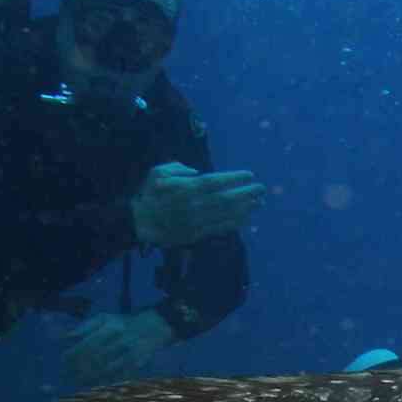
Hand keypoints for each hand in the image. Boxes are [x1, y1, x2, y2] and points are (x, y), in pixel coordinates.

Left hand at [63, 309, 176, 384]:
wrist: (151, 328)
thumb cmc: (121, 324)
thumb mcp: (103, 318)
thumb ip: (85, 327)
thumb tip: (66, 337)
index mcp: (111, 328)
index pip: (89, 343)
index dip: (74, 353)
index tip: (63, 360)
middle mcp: (120, 341)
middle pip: (95, 358)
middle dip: (79, 368)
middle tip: (65, 376)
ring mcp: (129, 355)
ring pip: (106, 370)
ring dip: (89, 377)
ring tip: (76, 382)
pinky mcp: (136, 365)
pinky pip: (117, 377)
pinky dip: (104, 382)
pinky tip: (92, 386)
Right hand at [129, 162, 265, 246]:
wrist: (140, 223)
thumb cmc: (149, 194)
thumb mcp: (158, 172)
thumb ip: (178, 168)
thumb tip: (197, 172)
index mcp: (186, 188)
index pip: (216, 182)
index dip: (235, 178)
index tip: (250, 174)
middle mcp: (194, 205)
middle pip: (226, 198)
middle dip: (247, 193)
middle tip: (262, 188)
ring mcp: (197, 221)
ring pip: (226, 214)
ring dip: (246, 208)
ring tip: (260, 202)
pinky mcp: (197, 234)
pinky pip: (220, 228)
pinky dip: (235, 223)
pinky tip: (246, 218)